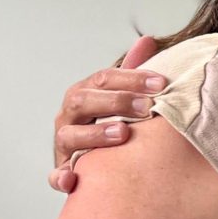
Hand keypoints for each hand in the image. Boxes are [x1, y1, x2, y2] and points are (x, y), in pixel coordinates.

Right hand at [50, 35, 164, 193]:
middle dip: (116, 102)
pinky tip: (72, 179)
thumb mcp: (121, 96)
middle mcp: (70, 115)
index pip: (104, 78)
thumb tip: (147, 39)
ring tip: (123, 133)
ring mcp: (64, 143)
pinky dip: (60, 177)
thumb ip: (132, 72)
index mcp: (85, 93)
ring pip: (70, 135)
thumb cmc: (111, 122)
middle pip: (83, 101)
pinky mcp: (62, 171)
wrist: (93, 160)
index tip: (161, 83)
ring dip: (95, 134)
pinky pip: (56, 176)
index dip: (132, 78)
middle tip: (148, 107)